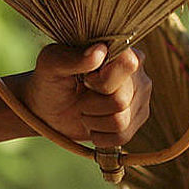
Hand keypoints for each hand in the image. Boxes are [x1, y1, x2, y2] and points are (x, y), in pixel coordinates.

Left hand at [22, 42, 148, 149]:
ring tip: (84, 108)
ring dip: (92, 120)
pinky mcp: (136, 120)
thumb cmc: (50, 80)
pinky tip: (92, 122)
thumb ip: (72, 57)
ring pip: (120, 121)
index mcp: (121, 52)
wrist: (48, 109)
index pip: (127, 64)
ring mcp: (140, 98)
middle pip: (120, 100)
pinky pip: (122, 137)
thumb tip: (99, 51)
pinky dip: (98, 134)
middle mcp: (137, 74)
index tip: (85, 78)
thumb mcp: (51, 64)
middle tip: (81, 93)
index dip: (101, 79)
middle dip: (90, 103)